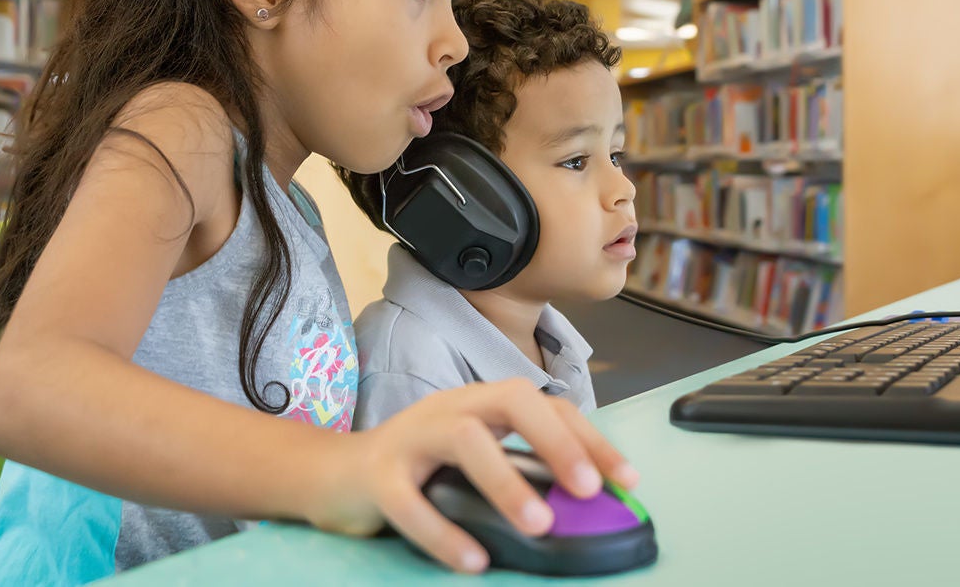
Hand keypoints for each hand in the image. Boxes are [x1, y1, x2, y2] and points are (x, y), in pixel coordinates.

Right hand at [316, 379, 638, 572]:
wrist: (333, 475)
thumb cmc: (418, 470)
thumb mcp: (474, 462)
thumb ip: (520, 471)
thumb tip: (585, 507)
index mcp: (481, 403)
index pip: (546, 405)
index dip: (590, 438)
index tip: (626, 479)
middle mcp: (451, 408)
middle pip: (511, 401)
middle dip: (555, 441)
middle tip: (587, 489)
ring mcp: (411, 437)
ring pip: (465, 440)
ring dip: (506, 482)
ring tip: (539, 526)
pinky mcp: (377, 475)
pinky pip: (409, 501)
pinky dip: (443, 532)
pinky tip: (473, 559)